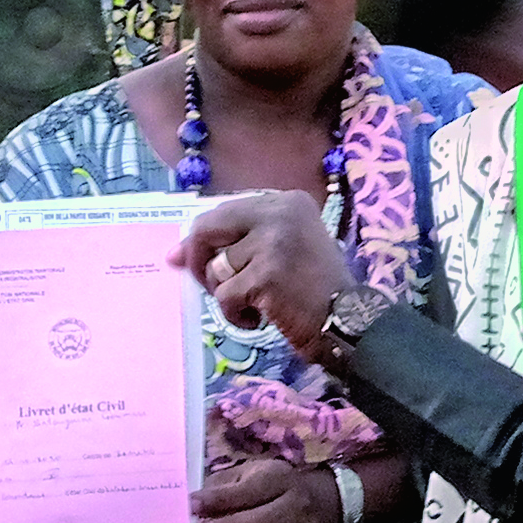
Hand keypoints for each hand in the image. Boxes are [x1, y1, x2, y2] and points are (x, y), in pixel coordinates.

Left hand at [183, 194, 354, 356]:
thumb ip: (235, 244)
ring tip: (254, 305)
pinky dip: (234, 314)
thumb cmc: (316, 289)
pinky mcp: (267, 274)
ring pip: (216, 267)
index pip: (224, 211)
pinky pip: (225, 295)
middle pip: (208, 227)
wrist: (350, 322)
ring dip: (225, 294)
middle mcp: (281, 212)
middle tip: (209, 287)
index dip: (202, 239)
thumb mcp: (283, 251)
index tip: (187, 260)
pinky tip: (259, 319)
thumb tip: (173, 254)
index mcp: (287, 201)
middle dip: (197, 261)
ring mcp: (275, 241)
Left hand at [193, 457, 331, 522]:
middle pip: (266, 521)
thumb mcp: (246, 478)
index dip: (220, 499)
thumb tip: (191, 509)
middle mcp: (298, 506)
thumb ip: (220, 492)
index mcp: (279, 479)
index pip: (250, 489)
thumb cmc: (268, 492)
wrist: (318, 506)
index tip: (191, 506)